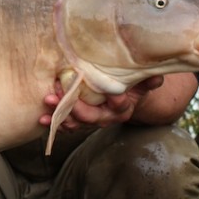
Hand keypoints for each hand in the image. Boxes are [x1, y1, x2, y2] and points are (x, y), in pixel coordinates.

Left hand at [39, 75, 164, 129]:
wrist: (122, 94)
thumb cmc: (131, 83)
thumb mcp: (142, 80)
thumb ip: (148, 79)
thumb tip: (156, 76)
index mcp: (123, 108)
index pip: (120, 106)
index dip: (115, 101)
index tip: (110, 95)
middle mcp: (106, 117)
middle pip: (93, 117)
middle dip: (77, 108)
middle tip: (63, 96)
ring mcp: (91, 119)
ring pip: (76, 121)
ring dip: (61, 114)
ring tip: (48, 104)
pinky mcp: (77, 119)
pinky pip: (66, 123)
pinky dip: (54, 121)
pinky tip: (42, 119)